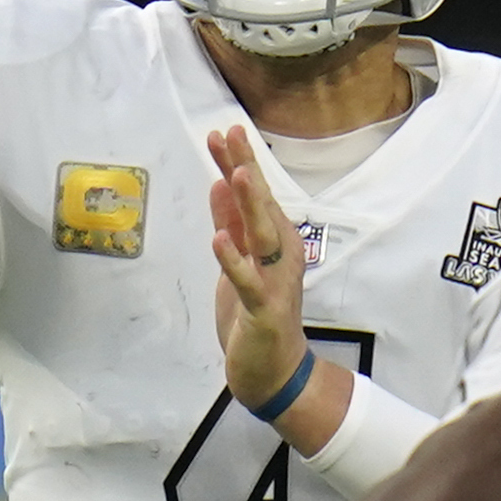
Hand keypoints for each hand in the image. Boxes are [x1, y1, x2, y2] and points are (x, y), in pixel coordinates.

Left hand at [206, 127, 312, 407]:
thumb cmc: (255, 312)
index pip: (255, 195)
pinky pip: (247, 281)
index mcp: (274, 241)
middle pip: (262, 205)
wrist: (273, 368)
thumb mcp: (236, 261)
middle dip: (245, 168)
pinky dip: (234, 260)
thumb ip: (231, 224)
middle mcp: (281, 254)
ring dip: (248, 204)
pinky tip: (219, 239)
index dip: (239, 162)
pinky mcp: (263, 308)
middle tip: (230, 134)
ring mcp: (275, 280)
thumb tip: (220, 182)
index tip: (224, 131)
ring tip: (234, 174)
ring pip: (262, 236)